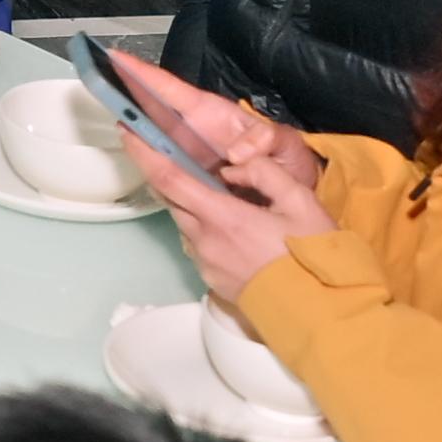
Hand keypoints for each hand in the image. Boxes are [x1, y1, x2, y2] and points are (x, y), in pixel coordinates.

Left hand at [111, 52, 332, 300]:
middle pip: (170, 199)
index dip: (145, 153)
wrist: (313, 309)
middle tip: (160, 150)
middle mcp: (205, 240)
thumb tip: (233, 169)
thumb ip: (264, 173)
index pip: (170, 179)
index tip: (128, 132)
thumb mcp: (300, 201)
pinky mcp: (210, 278)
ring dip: (185, 201)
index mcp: (224, 217)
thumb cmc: (311, 254)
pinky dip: (201, 225)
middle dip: (160, 173)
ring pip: (183, 221)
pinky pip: (196, 243)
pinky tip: (224, 222)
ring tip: (203, 187)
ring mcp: (205, 262)